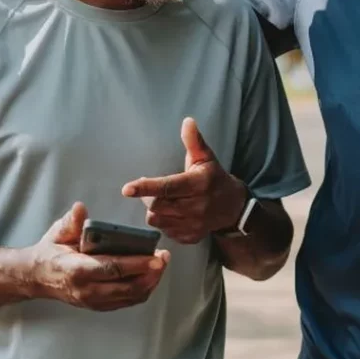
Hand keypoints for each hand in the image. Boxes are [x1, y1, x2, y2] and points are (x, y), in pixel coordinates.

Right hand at [29, 202, 169, 311]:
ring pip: (131, 297)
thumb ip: (71, 222)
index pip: (112, 269)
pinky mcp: (99, 306)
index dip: (137, 264)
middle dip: (151, 274)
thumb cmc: (51, 251)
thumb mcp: (57, 232)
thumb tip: (80, 209)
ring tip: (161, 264)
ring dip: (150, 282)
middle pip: (128, 287)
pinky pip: (127, 301)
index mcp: (78, 270)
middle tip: (164, 257)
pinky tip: (150, 275)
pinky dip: (143, 289)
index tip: (156, 257)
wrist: (37, 277)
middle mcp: (87, 290)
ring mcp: (94, 301)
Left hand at [121, 118, 247, 244]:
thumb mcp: (205, 158)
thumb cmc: (214, 178)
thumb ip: (194, 141)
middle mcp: (197, 207)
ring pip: (157, 220)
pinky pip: (165, 231)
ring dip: (154, 210)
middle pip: (157, 205)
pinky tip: (172, 213)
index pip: (167, 187)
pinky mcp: (190, 237)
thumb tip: (187, 121)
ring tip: (162, 201)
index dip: (145, 187)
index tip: (127, 189)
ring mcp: (194, 224)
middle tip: (151, 190)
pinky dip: (164, 222)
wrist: (233, 207)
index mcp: (198, 184)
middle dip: (148, 197)